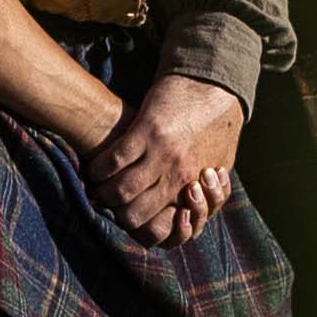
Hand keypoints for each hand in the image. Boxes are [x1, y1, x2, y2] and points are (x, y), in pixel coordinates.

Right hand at [86, 71, 244, 243]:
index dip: (139, 230)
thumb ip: (207, 191)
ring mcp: (160, 155)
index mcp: (193, 189)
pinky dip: (98, 168)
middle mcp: (176, 177)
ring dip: (103, 193)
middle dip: (117, 215)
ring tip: (98, 188)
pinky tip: (95, 168)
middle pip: (133, 216)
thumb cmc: (218, 126)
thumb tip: (191, 209)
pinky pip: (113, 160)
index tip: (131, 218)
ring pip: (119, 190)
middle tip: (110, 207)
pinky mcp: (145, 131)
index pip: (159, 230)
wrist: (215, 86)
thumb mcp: (221, 164)